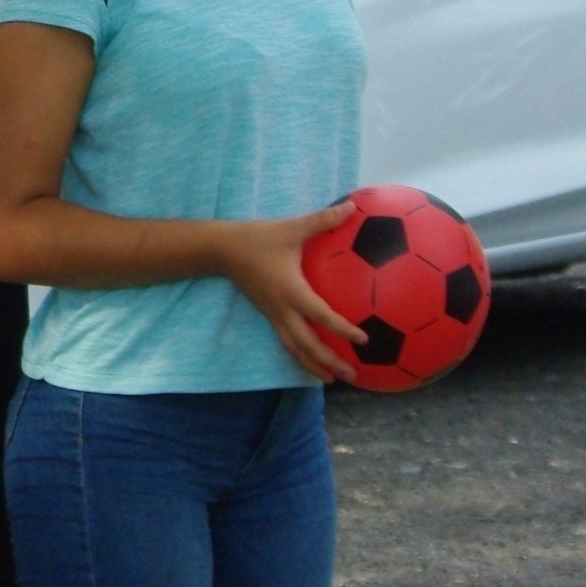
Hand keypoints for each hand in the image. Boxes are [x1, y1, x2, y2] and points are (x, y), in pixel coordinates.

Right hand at [218, 203, 365, 383]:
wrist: (222, 250)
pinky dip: (301, 355)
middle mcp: (283, 309)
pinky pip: (287, 341)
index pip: (321, 315)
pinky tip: (313, 360)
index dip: (342, 329)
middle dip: (330, 362)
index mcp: (291, 291)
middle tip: (353, 375)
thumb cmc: (258, 238)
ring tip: (334, 379)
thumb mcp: (291, 228)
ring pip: (295, 349)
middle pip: (307, 345)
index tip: (363, 339)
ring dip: (314, 365)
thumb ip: (323, 220)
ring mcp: (273, 315)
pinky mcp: (268, 315)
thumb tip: (353, 207)